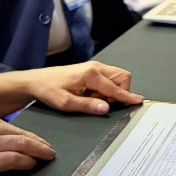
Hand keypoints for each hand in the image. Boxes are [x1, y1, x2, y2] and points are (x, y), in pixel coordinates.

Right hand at [0, 111, 54, 175]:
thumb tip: (4, 141)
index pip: (11, 126)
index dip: (28, 135)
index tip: (38, 141)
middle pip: (20, 134)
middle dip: (38, 143)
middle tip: (49, 149)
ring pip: (21, 145)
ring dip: (37, 152)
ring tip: (46, 156)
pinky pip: (13, 159)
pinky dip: (25, 162)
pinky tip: (31, 164)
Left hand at [20, 61, 143, 114]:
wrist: (36, 81)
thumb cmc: (48, 90)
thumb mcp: (65, 103)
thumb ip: (88, 105)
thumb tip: (106, 108)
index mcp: (91, 74)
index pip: (115, 88)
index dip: (128, 97)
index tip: (139, 102)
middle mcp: (96, 67)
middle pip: (122, 78)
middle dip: (119, 93)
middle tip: (101, 103)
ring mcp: (95, 67)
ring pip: (117, 77)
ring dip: (111, 91)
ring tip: (92, 99)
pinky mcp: (93, 70)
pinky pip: (109, 79)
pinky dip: (105, 89)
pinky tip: (90, 94)